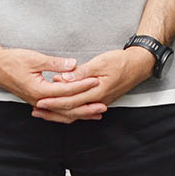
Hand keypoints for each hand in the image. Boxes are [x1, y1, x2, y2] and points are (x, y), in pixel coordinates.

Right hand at [0, 47, 99, 112]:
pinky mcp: (37, 101)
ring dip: (79, 114)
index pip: (67, 91)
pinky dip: (68, 113)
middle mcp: (39, 100)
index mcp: (39, 90)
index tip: (96, 81)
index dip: (82, 86)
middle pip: (67, 108)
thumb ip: (55, 64)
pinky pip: (56, 111)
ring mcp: (38, 102)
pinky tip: (77, 113)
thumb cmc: (12, 61)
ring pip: (62, 113)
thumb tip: (73, 65)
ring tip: (95, 114)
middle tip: (102, 107)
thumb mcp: (34, 59)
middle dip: (86, 108)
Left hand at [32, 45, 155, 122]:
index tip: (40, 101)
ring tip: (43, 112)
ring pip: (76, 112)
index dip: (54, 102)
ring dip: (59, 113)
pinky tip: (61, 109)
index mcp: (96, 92)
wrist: (139, 66)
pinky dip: (69, 110)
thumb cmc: (120, 62)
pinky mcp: (100, 100)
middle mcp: (97, 101)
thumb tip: (64, 77)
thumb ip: (81, 72)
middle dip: (52, 112)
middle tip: (36, 111)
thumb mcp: (100, 63)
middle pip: (71, 111)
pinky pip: (82, 109)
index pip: (70, 101)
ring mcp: (99, 102)